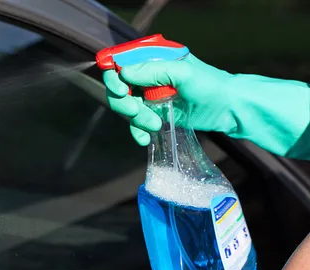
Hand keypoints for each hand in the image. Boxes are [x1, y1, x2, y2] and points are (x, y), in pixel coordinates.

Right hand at [104, 54, 235, 145]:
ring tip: (155, 124)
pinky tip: (145, 138)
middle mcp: (147, 76)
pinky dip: (137, 131)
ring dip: (136, 119)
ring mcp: (148, 96)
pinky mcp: (152, 114)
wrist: (227, 110)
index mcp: (153, 58)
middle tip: (137, 110)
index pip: (121, 62)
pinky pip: (134, 123)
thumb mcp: (183, 73)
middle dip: (124, 102)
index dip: (114, 76)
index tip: (123, 91)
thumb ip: (154, 70)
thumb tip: (124, 73)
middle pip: (118, 87)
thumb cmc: (210, 85)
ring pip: (126, 107)